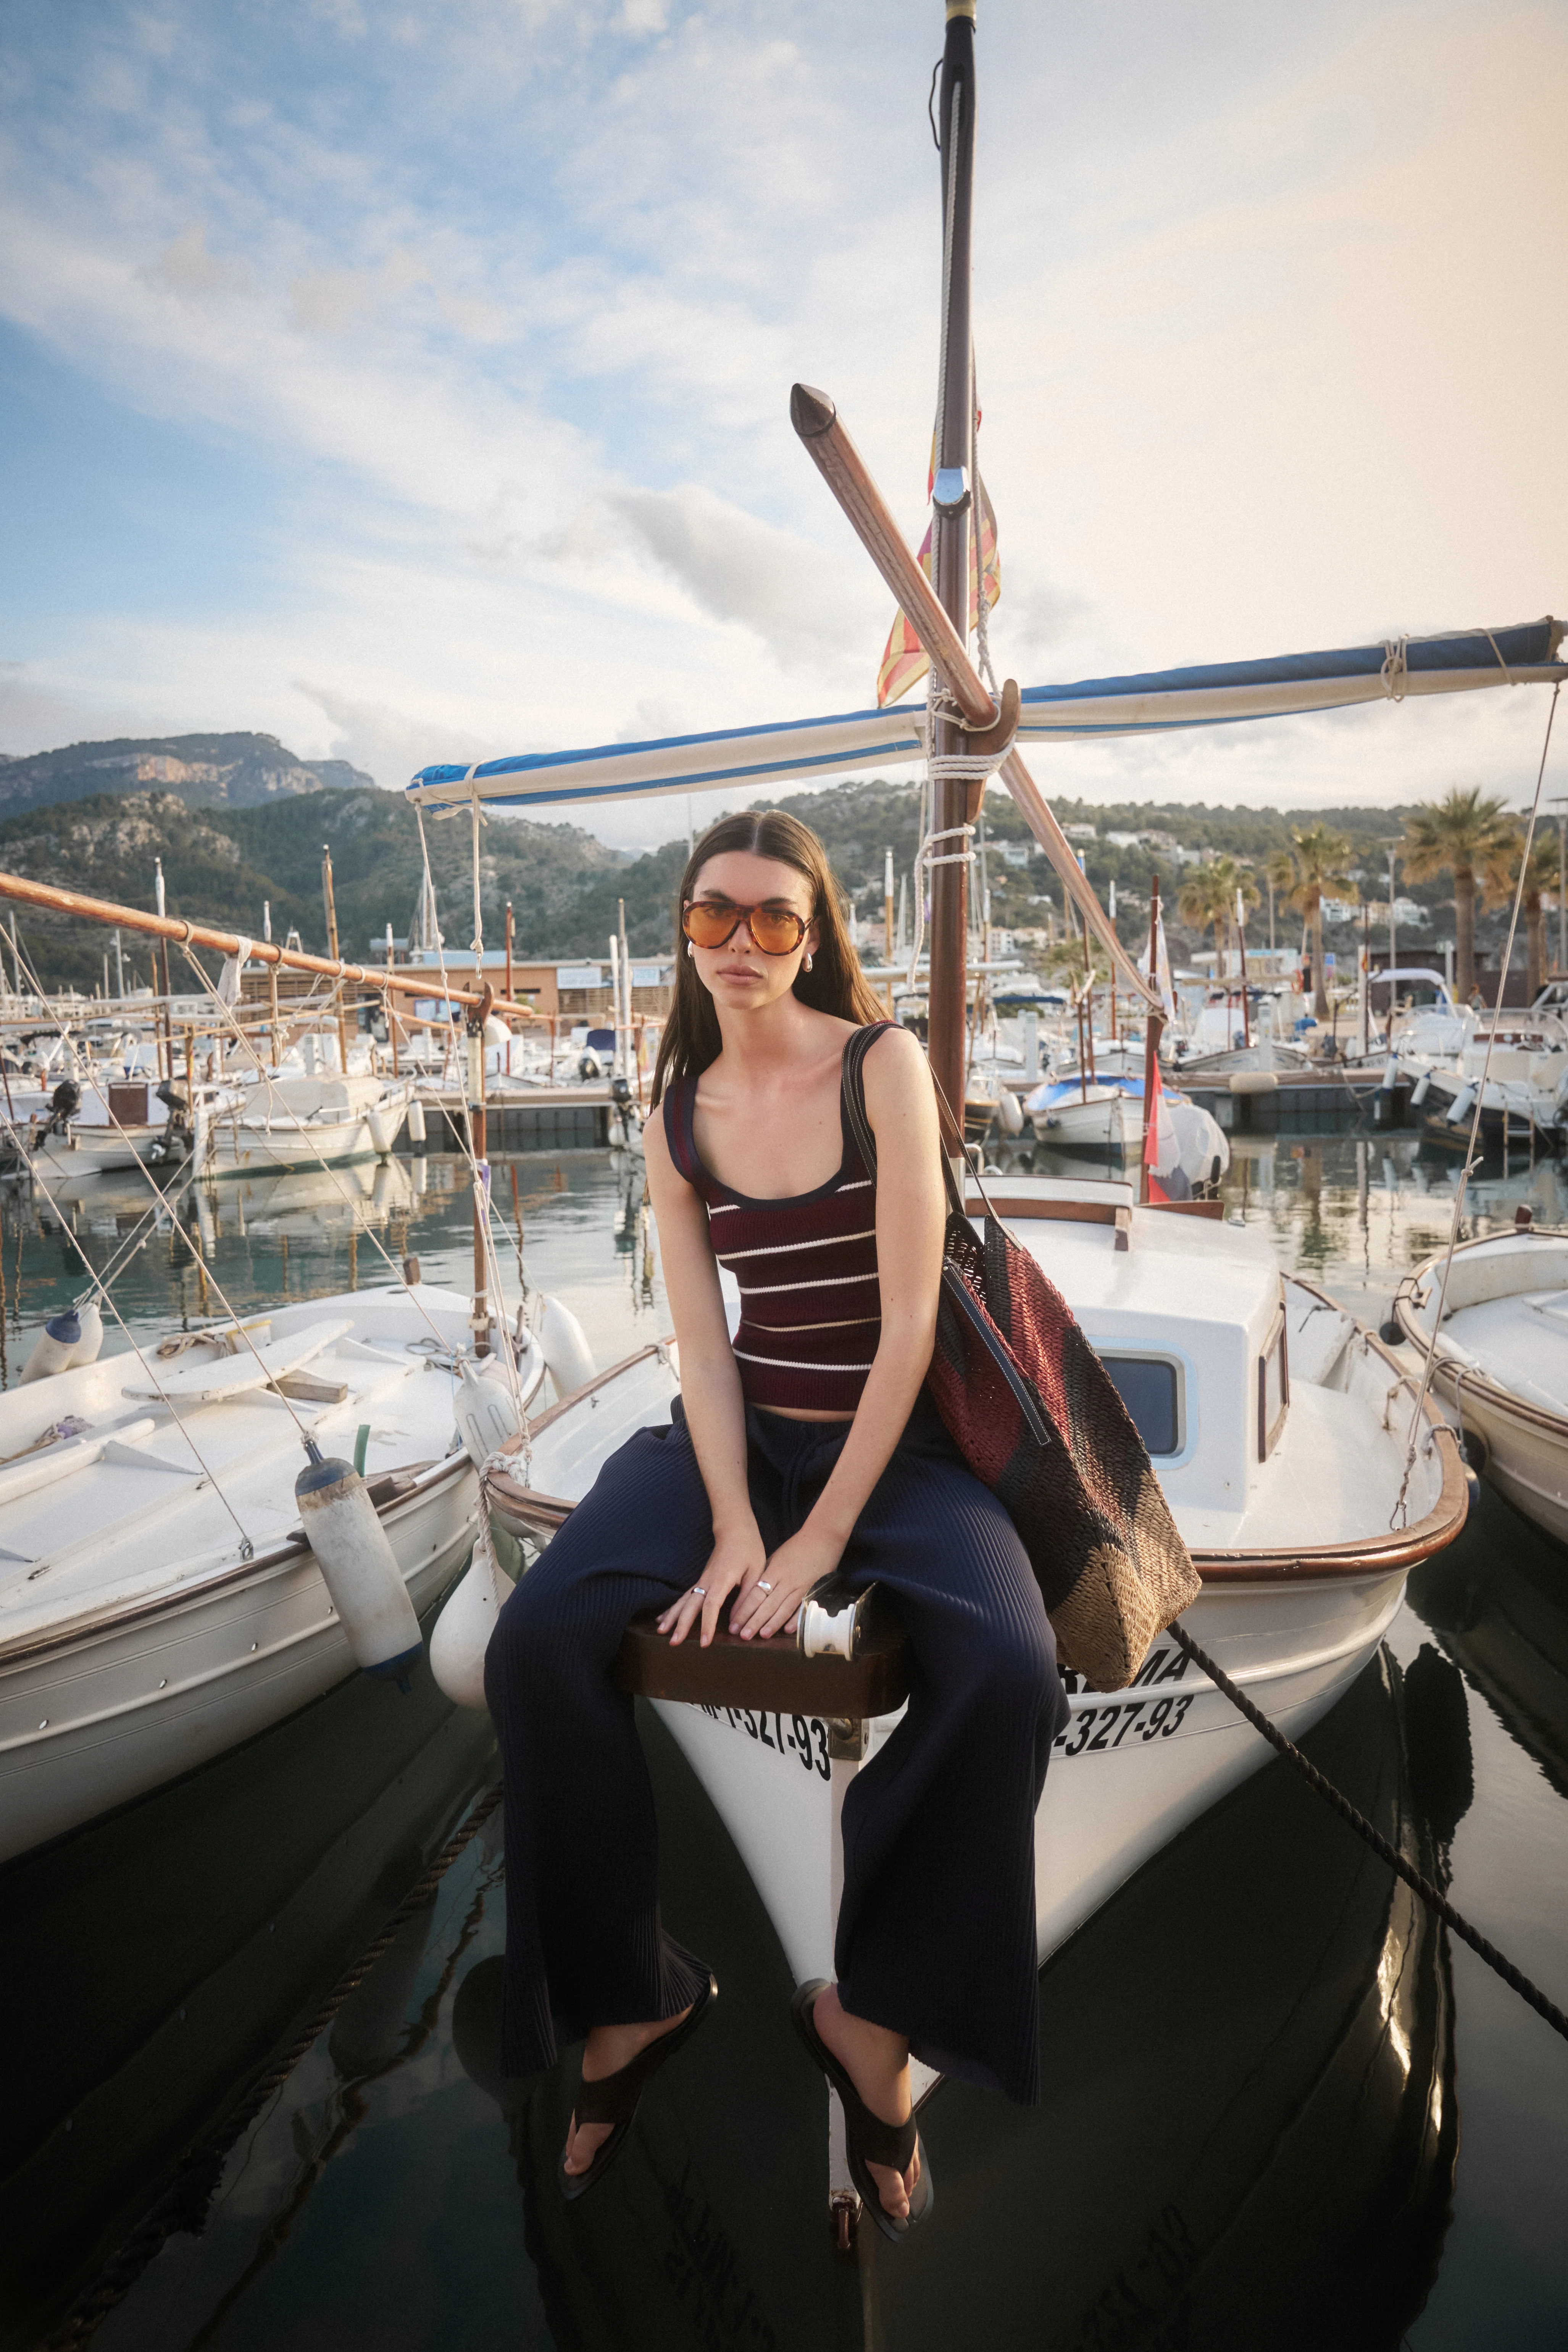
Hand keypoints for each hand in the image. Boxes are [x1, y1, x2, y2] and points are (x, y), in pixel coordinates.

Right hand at [657, 1522, 765, 1648]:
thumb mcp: (756, 1573)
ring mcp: (702, 1580)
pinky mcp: (701, 1580)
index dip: (707, 1625)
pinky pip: (684, 1597)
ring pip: (683, 1600)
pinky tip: (662, 1618)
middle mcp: (707, 1581)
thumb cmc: (749, 1549)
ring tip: (662, 1632)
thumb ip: (747, 1598)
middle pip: (691, 1605)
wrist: (735, 1529)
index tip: (705, 1643)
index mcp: (721, 1579)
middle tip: (674, 1643)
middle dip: (681, 1624)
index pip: (711, 1606)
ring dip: (672, 1617)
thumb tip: (737, 1623)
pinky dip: (673, 1608)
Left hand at [726, 1524, 845, 1642]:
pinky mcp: (814, 1590)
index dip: (744, 1610)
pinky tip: (788, 1630)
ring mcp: (801, 1586)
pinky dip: (796, 1619)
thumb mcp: (776, 1558)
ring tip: (762, 1636)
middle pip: (767, 1604)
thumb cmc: (797, 1547)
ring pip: (784, 1608)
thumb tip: (753, 1593)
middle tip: (743, 1636)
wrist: (823, 1538)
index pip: (755, 1594)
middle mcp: (786, 1580)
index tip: (734, 1623)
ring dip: (772, 1623)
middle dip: (754, 1621)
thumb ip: (766, 1575)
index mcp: (774, 1571)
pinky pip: (803, 1607)